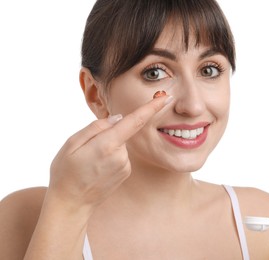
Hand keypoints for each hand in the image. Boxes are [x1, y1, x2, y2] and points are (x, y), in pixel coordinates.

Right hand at [47, 95, 172, 211]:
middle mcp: (121, 155)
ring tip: (89, 163)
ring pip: (119, 144)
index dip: (151, 108)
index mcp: (107, 145)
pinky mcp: (126, 172)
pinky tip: (97, 169)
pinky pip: (120, 155)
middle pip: (120, 132)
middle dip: (106, 135)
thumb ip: (97, 127)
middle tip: (86, 151)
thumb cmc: (66, 172)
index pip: (134, 121)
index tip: (166, 98)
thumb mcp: (72, 144)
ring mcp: (125, 166)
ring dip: (107, 147)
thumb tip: (118, 118)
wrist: (71, 204)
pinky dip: (110, 157)